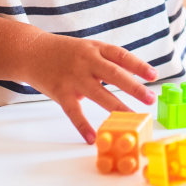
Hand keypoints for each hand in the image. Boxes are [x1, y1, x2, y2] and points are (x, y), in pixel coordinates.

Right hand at [24, 32, 156, 142]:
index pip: (121, 56)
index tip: (154, 75)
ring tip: (133, 118)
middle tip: (150, 99)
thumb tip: (134, 77)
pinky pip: (73, 111)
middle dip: (134, 87)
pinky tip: (92, 137)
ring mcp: (73, 77)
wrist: (31, 51)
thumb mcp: (89, 48)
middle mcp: (86, 61)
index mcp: (96, 48)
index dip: (139, 65)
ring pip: (98, 94)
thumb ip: (108, 61)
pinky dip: (83, 125)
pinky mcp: (60, 91)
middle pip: (114, 74)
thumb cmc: (66, 52)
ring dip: (117, 107)